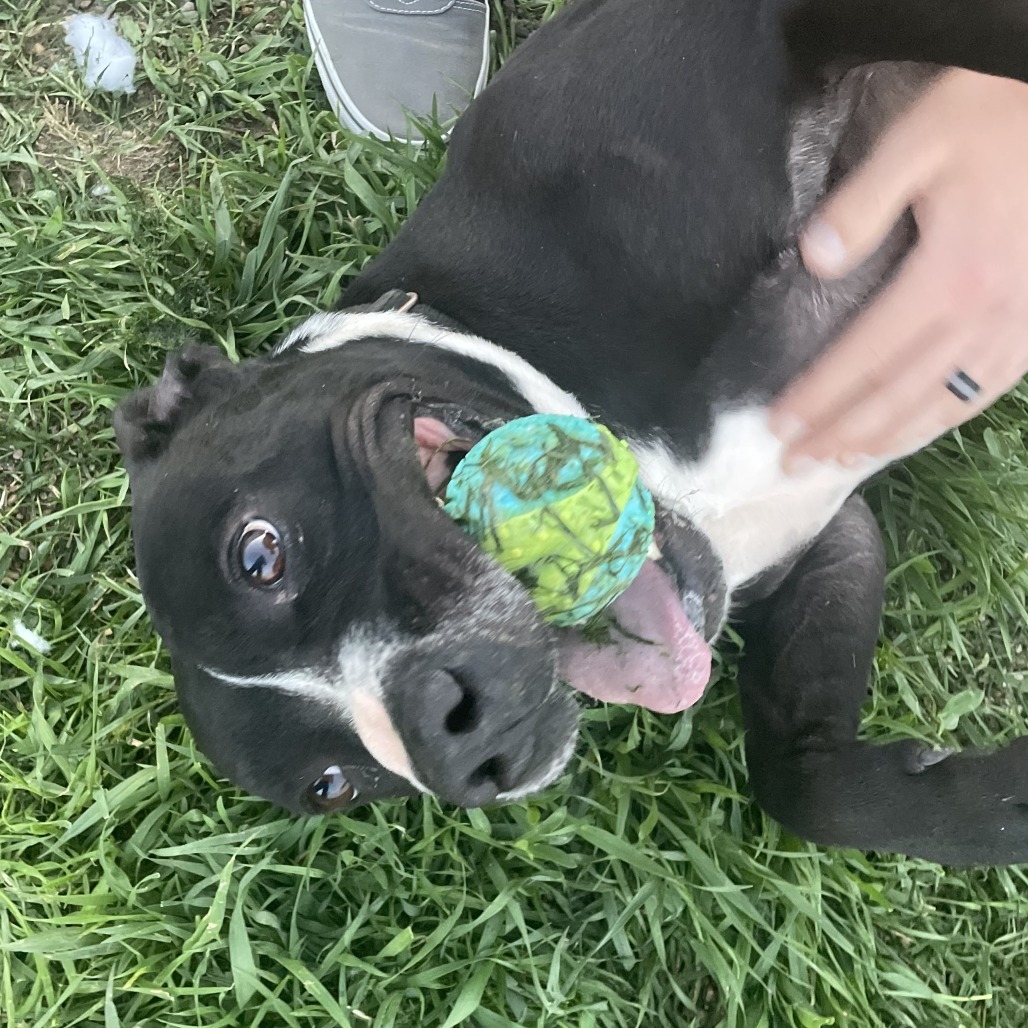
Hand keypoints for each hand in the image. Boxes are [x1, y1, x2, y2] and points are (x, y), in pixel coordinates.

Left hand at [770, 68, 1027, 470]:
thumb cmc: (994, 114)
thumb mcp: (920, 139)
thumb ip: (861, 203)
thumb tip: (812, 260)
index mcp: (948, 278)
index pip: (863, 356)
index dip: (818, 396)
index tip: (777, 426)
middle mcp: (984, 315)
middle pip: (898, 394)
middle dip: (841, 435)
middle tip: (794, 463)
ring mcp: (1019, 325)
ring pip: (944, 402)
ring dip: (890, 438)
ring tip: (843, 462)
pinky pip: (988, 389)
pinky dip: (945, 419)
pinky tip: (919, 430)